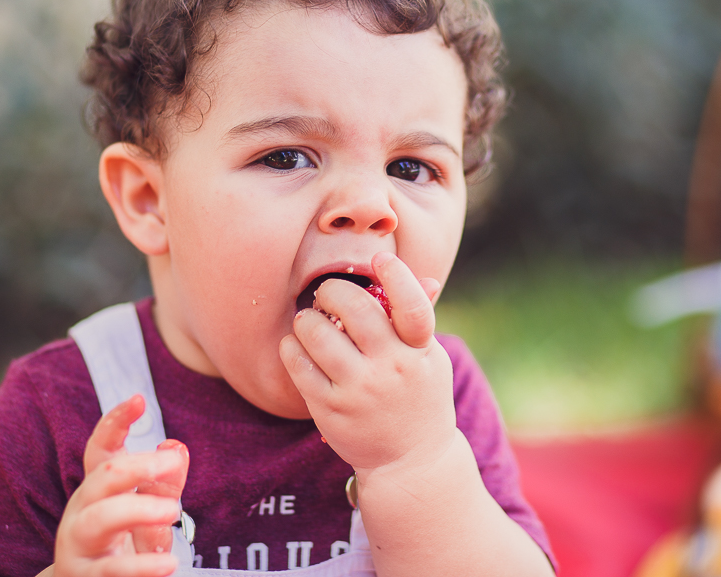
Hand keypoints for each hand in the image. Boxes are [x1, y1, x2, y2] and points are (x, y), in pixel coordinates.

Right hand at [52, 394, 189, 576]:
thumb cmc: (119, 549)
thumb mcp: (145, 515)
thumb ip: (163, 485)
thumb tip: (177, 447)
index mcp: (97, 491)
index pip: (100, 450)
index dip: (115, 422)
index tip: (138, 399)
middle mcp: (83, 512)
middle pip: (102, 477)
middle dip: (136, 465)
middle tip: (173, 461)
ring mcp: (80, 546)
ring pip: (99, 519)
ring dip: (137, 509)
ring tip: (173, 511)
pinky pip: (110, 570)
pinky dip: (140, 568)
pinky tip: (168, 564)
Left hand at [279, 252, 452, 476]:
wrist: (411, 461)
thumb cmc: (417, 395)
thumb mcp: (430, 359)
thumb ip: (419, 320)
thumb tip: (422, 277)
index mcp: (421, 350)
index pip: (412, 305)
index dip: (397, 275)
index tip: (379, 259)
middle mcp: (392, 368)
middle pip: (355, 309)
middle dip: (332, 291)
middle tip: (325, 294)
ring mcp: (360, 390)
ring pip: (317, 333)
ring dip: (306, 319)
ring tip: (309, 322)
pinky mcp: (331, 409)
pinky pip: (298, 365)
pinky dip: (291, 347)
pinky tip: (297, 346)